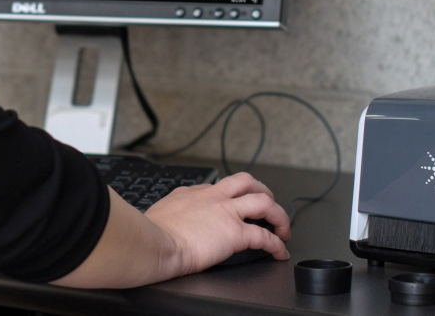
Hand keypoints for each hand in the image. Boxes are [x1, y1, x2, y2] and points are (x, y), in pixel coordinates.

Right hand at [144, 172, 290, 273]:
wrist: (154, 244)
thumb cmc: (151, 234)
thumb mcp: (160, 211)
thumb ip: (171, 210)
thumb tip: (167, 217)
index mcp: (194, 193)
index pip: (220, 187)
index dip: (232, 196)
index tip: (234, 205)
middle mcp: (213, 197)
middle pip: (247, 182)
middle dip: (262, 191)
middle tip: (268, 204)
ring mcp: (227, 212)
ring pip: (264, 202)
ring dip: (278, 214)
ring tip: (283, 227)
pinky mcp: (236, 233)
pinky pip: (265, 236)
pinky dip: (276, 244)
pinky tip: (279, 252)